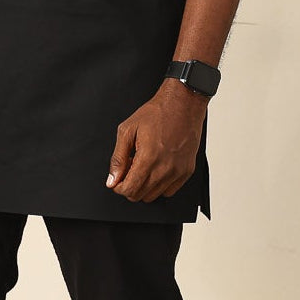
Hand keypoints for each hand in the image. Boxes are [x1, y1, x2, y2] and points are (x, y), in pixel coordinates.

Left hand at [105, 80, 207, 202]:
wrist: (182, 104)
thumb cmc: (156, 113)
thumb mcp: (128, 129)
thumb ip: (118, 158)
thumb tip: (112, 180)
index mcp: (148, 158)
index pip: (130, 190)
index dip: (119, 187)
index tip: (117, 180)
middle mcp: (165, 169)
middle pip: (140, 196)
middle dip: (130, 186)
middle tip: (129, 168)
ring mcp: (178, 172)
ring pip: (154, 195)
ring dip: (144, 186)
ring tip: (143, 166)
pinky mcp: (187, 171)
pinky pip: (169, 191)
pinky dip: (160, 185)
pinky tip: (156, 168)